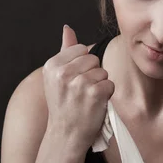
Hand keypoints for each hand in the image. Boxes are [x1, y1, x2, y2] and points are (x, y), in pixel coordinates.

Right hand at [42, 25, 114, 150]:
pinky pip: (110, 85)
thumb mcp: (56, 77)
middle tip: (80, 92)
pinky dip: (106, 95)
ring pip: (103, 72)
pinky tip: (94, 105)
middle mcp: (63, 73)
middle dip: (92, 74)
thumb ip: (65, 50)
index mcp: (52, 65)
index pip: (81, 49)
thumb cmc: (63, 105)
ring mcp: (79, 83)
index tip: (74, 81)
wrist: (65, 134)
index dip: (83, 65)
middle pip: (94, 59)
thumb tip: (68, 28)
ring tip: (86, 99)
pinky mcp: (94, 94)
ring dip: (99, 85)